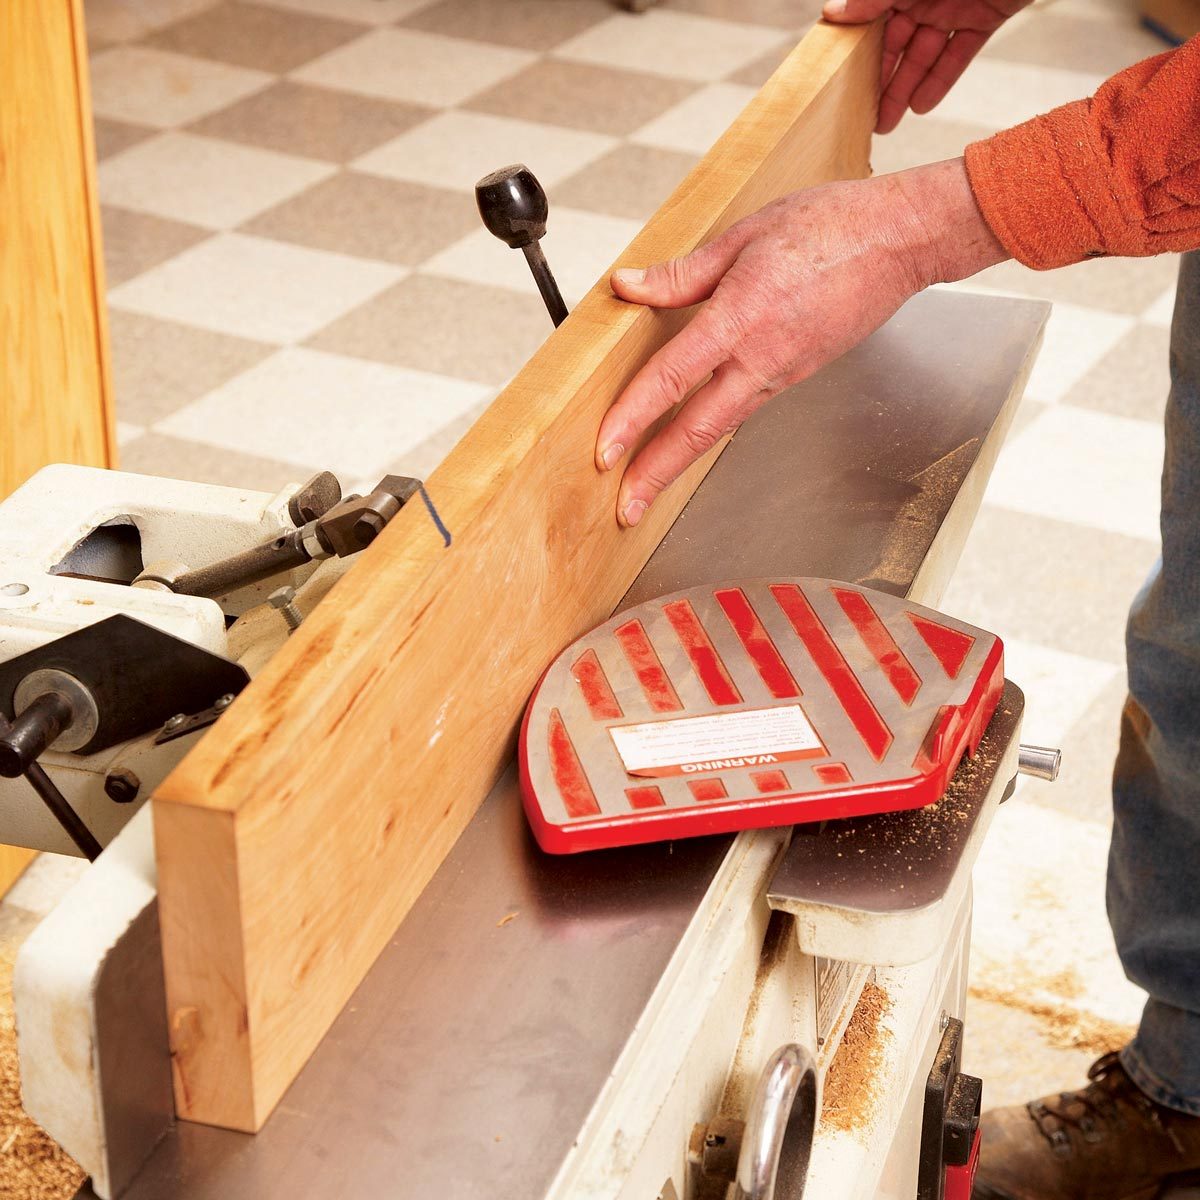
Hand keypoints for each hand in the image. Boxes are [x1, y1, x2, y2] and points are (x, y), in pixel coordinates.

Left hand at [596, 158, 1006, 526]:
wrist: (901, 241)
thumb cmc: (833, 226)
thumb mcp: (745, 235)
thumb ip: (682, 273)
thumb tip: (629, 286)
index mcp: (742, 317)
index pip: (673, 377)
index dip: (634, 417)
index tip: (605, 449)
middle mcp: (761, 358)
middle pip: (698, 430)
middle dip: (656, 473)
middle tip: (623, 508)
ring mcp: (781, 373)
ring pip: (719, 428)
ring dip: (678, 461)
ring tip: (646, 485)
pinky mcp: (793, 375)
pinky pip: (741, 409)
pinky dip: (709, 433)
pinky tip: (688, 439)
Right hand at [824, 0, 1030, 132]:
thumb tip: (831, 12)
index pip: (873, 18)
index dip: (858, 51)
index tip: (840, 82)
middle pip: (897, 43)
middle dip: (880, 81)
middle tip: (862, 116)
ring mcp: (957, 4)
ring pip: (926, 54)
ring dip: (906, 89)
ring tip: (887, 123)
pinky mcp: (987, 15)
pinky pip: (961, 52)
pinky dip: (942, 79)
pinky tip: (922, 106)